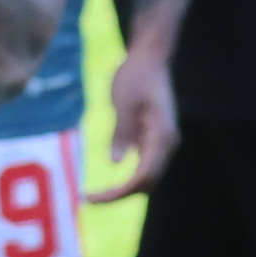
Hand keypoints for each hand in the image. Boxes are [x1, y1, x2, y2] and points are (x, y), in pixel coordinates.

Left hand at [93, 43, 177, 201]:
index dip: (119, 192)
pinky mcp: (155, 140)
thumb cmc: (136, 75)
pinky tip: (109, 182)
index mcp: (162, 135)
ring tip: (96, 195)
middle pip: (148, 183)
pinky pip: (145, 168)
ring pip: (148, 178)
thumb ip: (122, 132)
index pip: (144, 176)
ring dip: (125, 190)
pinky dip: (129, 179)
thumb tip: (116, 162)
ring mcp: (163, 143)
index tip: (92, 197)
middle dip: (121, 195)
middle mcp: (167, 143)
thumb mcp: (123, 101)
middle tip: (89, 199)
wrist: (150, 57)